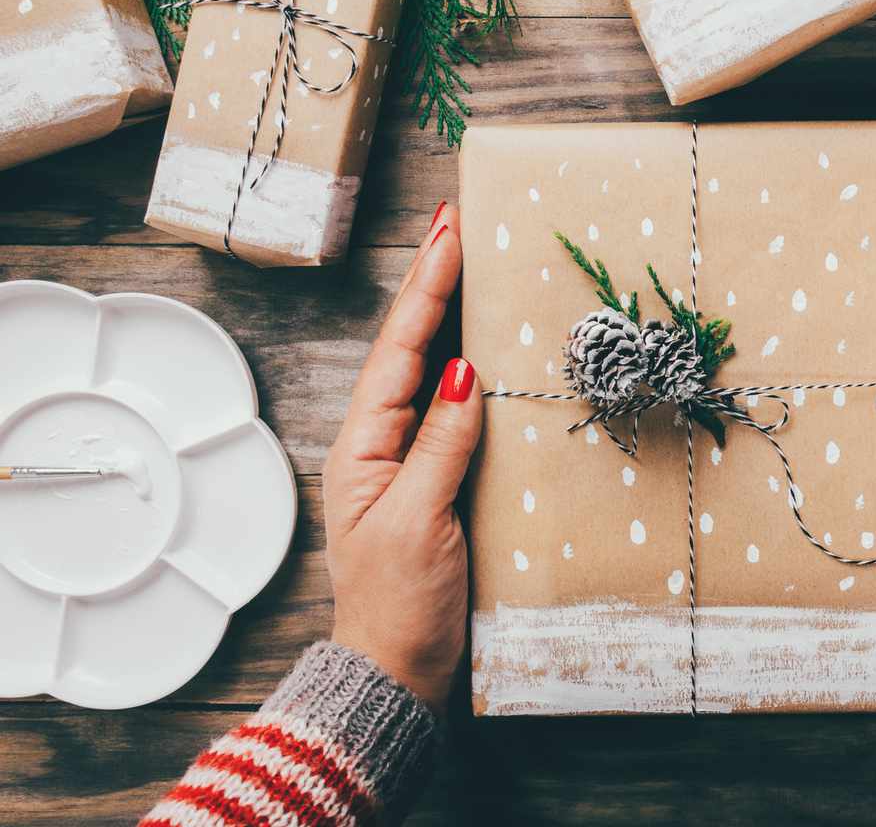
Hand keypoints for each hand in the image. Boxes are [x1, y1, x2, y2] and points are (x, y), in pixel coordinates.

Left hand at [322, 203, 480, 709]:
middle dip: (432, 284)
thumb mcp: (418, 523)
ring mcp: (411, 462)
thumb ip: (439, 446)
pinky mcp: (441, 483)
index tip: (449, 233)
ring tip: (471, 265)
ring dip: (450, 318)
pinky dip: (473, 370)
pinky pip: (456, 413)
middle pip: (411, 348)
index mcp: (365, 447)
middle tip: (456, 224)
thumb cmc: (400, 606)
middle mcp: (384, 444)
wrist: (399, 672)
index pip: (400, 351)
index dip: (426, 289)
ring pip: (432, 373)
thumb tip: (461, 371)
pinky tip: (491, 350)